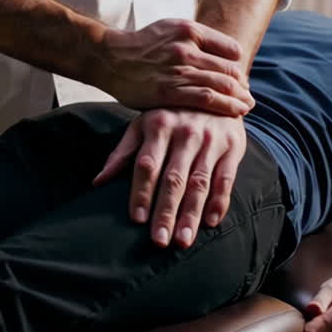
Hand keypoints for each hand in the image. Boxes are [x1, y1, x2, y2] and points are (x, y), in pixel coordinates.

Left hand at [93, 110, 246, 248]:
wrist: (215, 91)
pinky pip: (226, 178)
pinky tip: (211, 223)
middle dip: (166, 212)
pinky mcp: (233, 147)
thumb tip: (98, 182)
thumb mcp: (143, 124)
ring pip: (200, 183)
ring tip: (183, 240)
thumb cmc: (171, 115)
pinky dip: (219, 201)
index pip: (147, 164)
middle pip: (174, 178)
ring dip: (191, 214)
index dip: (141, 192)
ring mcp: (210, 141)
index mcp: (159, 126)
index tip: (137, 219)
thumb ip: (122, 153)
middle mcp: (185, 133)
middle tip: (159, 240)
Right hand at [98, 19, 253, 117]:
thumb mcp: (170, 29)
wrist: (110, 58)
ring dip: (239, 98)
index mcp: (189, 30)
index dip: (238, 65)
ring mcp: (178, 70)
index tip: (240, 77)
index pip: (230, 49)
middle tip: (248, 96)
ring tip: (247, 106)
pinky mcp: (169, 91)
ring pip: (222, 85)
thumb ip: (197, 38)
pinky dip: (226, 106)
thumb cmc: (143, 46)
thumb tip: (227, 53)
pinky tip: (236, 112)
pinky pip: (207, 99)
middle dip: (242, 85)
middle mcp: (186, 48)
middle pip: (229, 69)